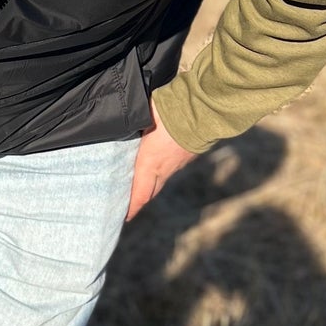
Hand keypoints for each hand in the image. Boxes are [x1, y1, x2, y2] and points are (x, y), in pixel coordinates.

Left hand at [126, 106, 197, 220]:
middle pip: (151, 191)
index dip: (132, 207)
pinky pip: (172, 167)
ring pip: (162, 179)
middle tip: (128, 206)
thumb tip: (122, 123)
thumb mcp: (144, 117)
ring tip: (139, 185)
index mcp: (150, 162)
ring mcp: (178, 162)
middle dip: (140, 199)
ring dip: (151, 184)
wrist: (204, 109)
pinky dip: (163, 169)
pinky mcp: (188, 154)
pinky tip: (158, 163)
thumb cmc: (172, 112)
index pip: (140, 193)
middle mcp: (164, 168)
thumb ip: (132, 126)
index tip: (124, 216)